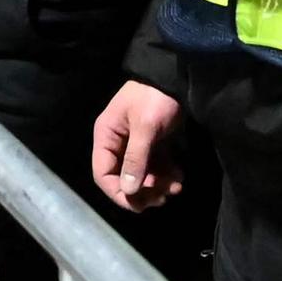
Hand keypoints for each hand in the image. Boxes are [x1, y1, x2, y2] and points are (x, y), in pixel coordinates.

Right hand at [89, 80, 183, 211]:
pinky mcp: (152, 142)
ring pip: (141, 175)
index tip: (138, 205)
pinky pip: (154, 166)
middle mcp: (117, 142)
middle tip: (162, 198)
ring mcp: (135, 143)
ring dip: (157, 185)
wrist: (176, 75)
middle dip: (142, 191)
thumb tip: (128, 191)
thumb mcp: (145, 128)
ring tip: (175, 187)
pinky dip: (165, 175)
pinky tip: (178, 177)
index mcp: (106, 136)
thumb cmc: (155, 98)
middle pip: (123, 178)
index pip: (103, 174)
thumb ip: (136, 159)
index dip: (118, 193)